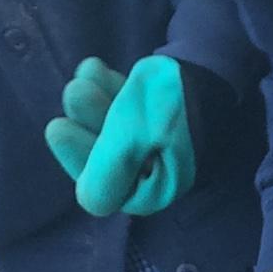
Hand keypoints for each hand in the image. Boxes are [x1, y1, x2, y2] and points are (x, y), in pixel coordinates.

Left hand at [46, 52, 219, 217]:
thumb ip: (111, 166)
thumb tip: (88, 203)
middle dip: (87, 122)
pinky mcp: (152, 123)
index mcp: (152, 190)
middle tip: (75, 89)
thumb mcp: (138, 132)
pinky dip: (107, 93)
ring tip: (87, 72)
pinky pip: (121, 113)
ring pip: (110, 131)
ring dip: (94, 102)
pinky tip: (95, 68)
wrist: (214, 70)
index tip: (57, 127)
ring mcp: (152, 150)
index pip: (103, 188)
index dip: (79, 158)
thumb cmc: (174, 105)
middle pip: (104, 157)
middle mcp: (151, 177)